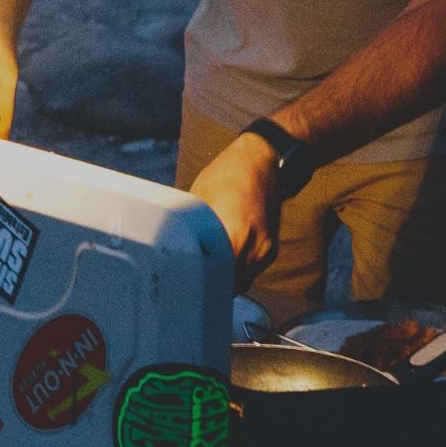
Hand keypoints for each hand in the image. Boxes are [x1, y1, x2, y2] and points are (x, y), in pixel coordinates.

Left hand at [187, 132, 280, 289]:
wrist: (262, 161)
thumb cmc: (226, 175)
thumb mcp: (199, 200)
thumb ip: (192, 231)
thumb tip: (174, 251)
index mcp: (235, 234)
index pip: (215, 277)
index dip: (199, 284)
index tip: (184, 286)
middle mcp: (254, 247)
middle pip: (229, 284)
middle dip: (211, 286)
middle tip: (190, 284)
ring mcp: (265, 249)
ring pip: (241, 281)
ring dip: (225, 281)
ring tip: (205, 276)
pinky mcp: (271, 248)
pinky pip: (251, 270)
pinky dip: (237, 271)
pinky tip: (222, 262)